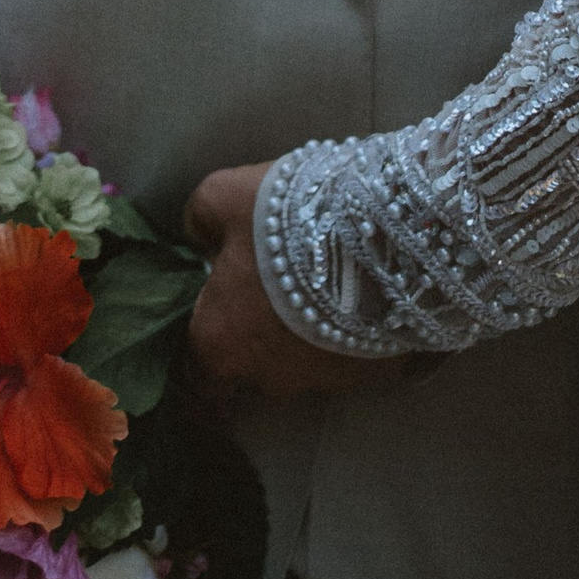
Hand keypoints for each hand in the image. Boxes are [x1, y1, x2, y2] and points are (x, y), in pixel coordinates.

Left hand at [184, 163, 402, 401]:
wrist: (386, 234)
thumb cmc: (288, 218)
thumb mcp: (224, 197)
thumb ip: (199, 222)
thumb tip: (199, 243)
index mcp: (219, 343)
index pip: (192, 378)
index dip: (194, 362)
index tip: (203, 343)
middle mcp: (264, 376)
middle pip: (247, 368)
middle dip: (252, 338)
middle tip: (265, 294)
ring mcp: (320, 381)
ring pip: (296, 364)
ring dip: (299, 334)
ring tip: (315, 286)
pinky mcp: (369, 374)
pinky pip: (343, 356)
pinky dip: (341, 332)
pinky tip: (352, 296)